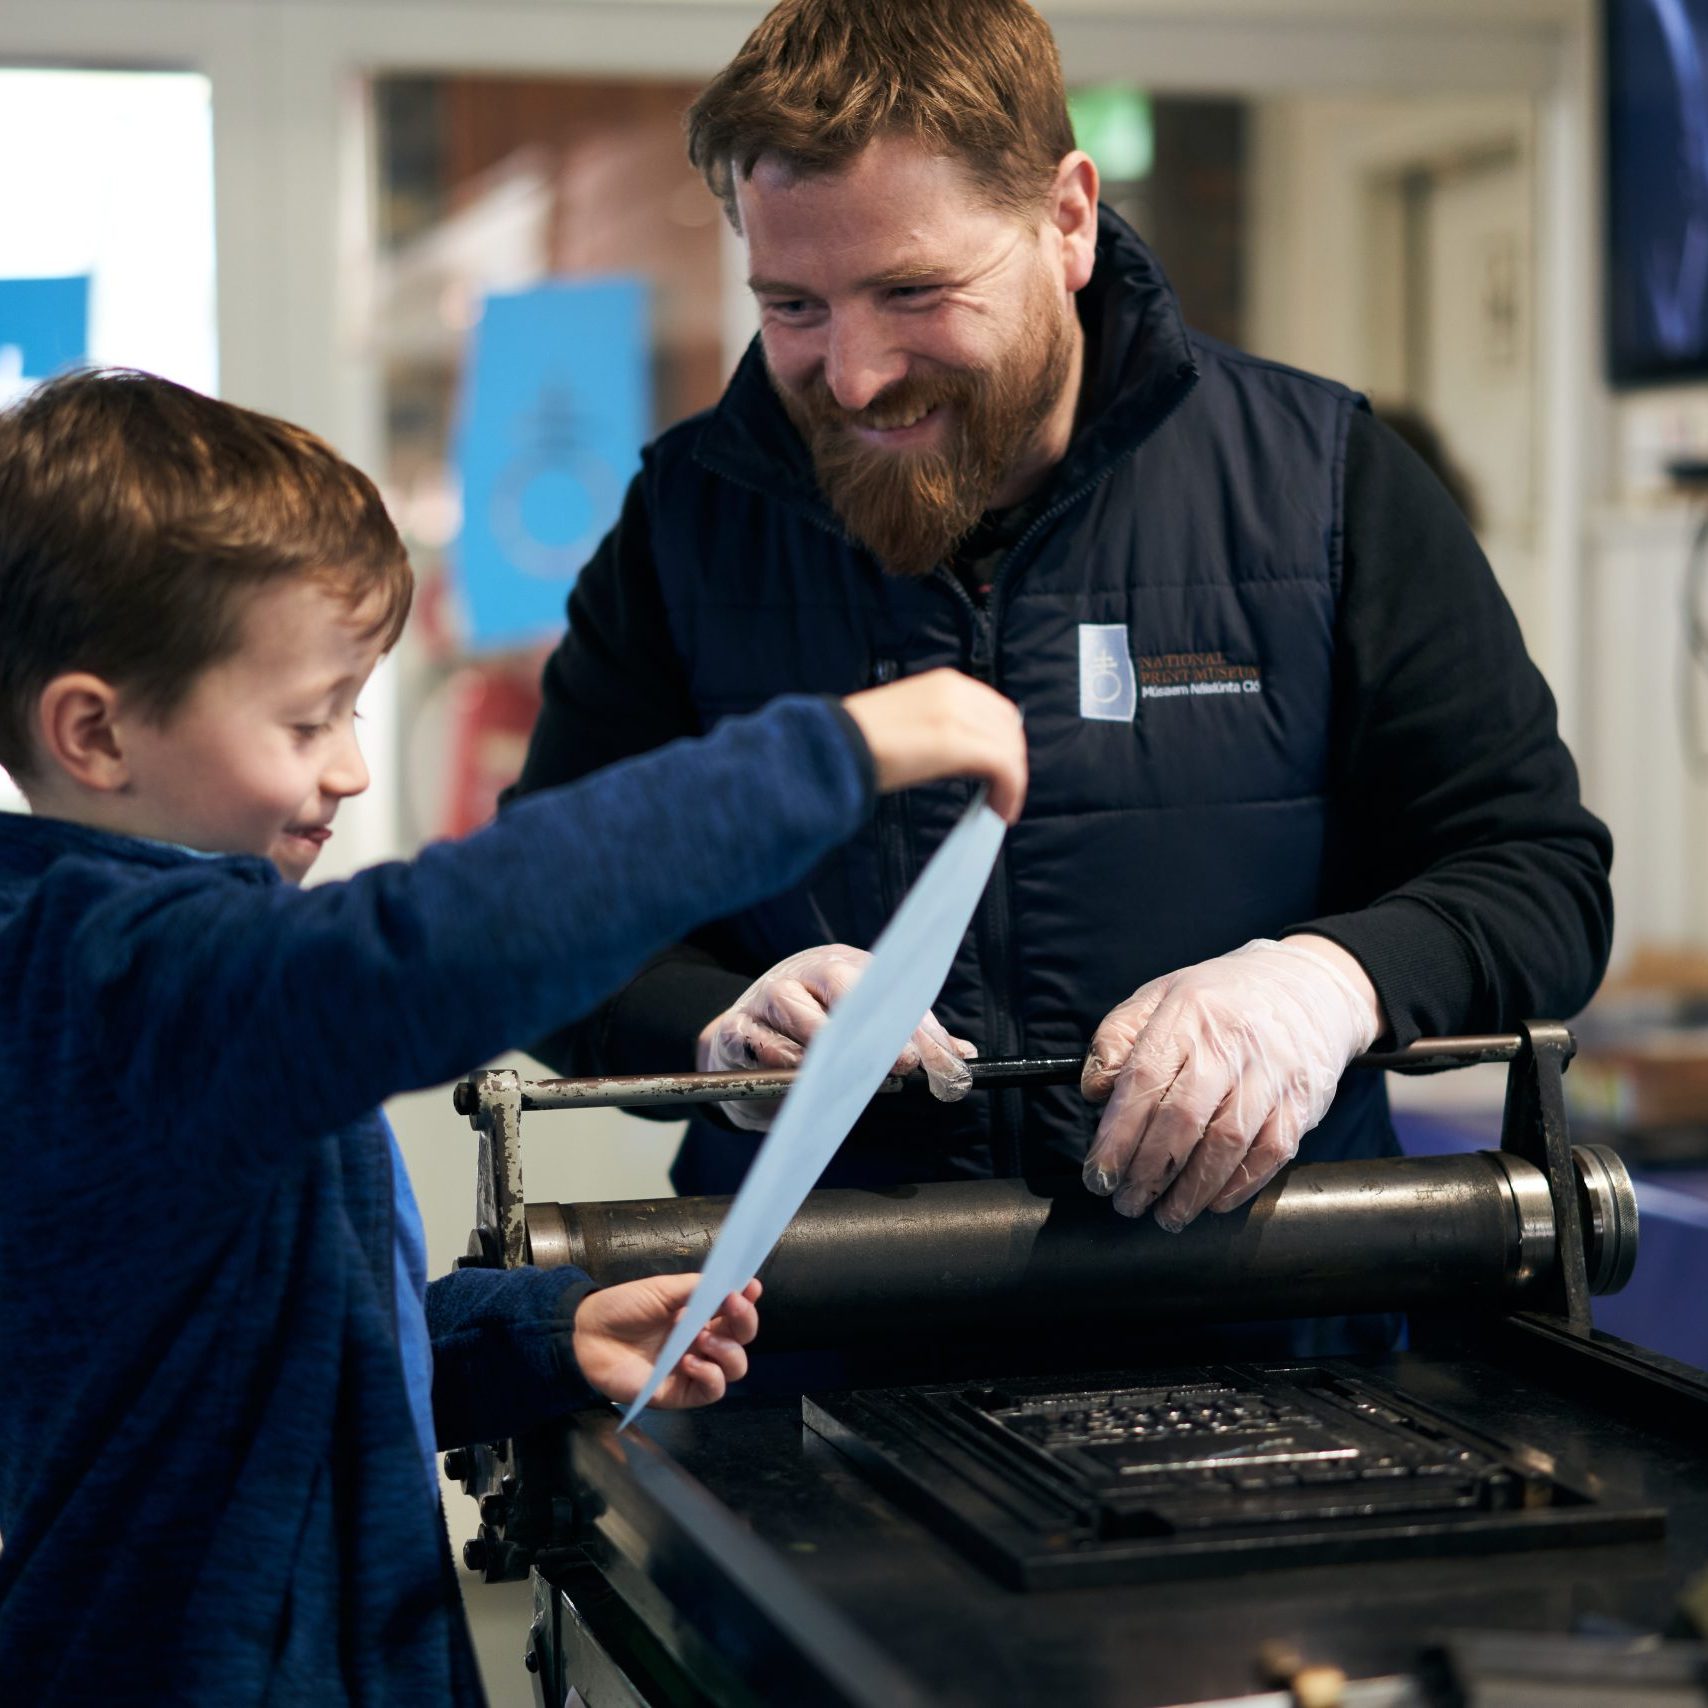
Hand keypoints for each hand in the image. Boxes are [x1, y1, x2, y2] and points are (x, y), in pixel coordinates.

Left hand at [573, 1275, 761, 1409]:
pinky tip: (690, 1361)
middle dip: (745, 1322)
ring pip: (735, 1368)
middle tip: (732, 1306)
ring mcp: (692, 1369)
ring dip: (727, 1351)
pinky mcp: (679, 1393)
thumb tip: (731, 1284)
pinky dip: (710, 1375)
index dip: (747, 1301)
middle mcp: (701, 1342)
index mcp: (699, 1316)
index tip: (750, 1287)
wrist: (587, 1334)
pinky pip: (712, 1391)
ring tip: (702, 1339)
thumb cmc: (623, 1308)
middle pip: (742, 1340)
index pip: (735, 1311)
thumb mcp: (663, 1290)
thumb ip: (698, 1288)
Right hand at [698, 944, 975, 1130]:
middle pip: (842, 983)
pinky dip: (776, 1059)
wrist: (739, 1046)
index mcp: (846, 969)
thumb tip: (964, 1057)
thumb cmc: (813, 1036)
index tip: (935, 1059)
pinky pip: (754, 1040)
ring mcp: (767, 996)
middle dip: (874, 1026)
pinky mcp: (733, 1027)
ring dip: (822, 1043)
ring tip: (846, 1075)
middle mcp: (807, 974)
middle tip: (901, 1064)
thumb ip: (911, 1042)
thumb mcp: (862, 1032)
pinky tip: (797, 1080)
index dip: (915, 1024)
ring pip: (794, 1009)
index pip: (888, 989)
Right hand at [842, 667, 1027, 823]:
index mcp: (945, 683)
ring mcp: (956, 715)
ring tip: (999, 807)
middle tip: (1001, 793)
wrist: (832, 747)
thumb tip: (964, 756)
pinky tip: (998, 810)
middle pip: (1008, 728)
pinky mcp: (956, 742)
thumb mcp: (909, 722)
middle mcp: (956, 691)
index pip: (996, 710)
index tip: (998, 770)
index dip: (1003, 743)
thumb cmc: (858, 742)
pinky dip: (1010, 791)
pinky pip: (1004, 768)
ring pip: (1010, 749)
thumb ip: (941, 728)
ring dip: (1011, 782)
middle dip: (1011, 763)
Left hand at [1079, 936, 1383, 1230]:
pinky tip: (1213, 1202)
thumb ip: (1118, 1037)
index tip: (1098, 1174)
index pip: (1143, 1079)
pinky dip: (1240, 1185)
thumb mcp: (1160, 996)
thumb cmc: (1219, 1001)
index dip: (1117, 1134)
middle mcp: (1231, 1042)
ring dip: (1192, 1189)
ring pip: (1228, 1142)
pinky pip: (1272, 1152)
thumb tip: (1095, 1090)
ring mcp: (1272, 1072)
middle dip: (1148, 1171)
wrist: (1307, 986)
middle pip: (1183, 1118)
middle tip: (1125, 1203)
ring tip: (1165, 1216)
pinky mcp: (1304, 1100)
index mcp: (1186, 1013)